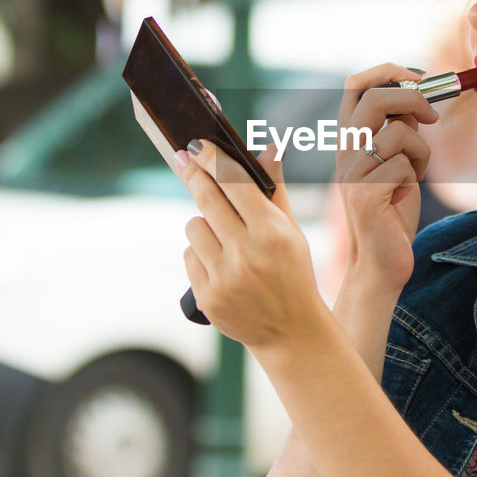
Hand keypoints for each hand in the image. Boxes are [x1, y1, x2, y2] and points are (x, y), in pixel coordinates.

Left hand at [176, 138, 325, 351]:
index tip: (197, 145)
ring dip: (203, 225)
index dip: (212, 159)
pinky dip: (199, 255)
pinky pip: (189, 257)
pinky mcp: (208, 297)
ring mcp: (225, 276)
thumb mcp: (292, 231)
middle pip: (206, 199)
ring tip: (222, 237)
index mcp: (271, 231)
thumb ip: (274, 189)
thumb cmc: (293, 273)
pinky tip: (220, 265)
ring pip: (193, 227)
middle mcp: (246, 252)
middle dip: (194, 174)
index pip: (233, 183)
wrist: (291, 331)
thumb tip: (269, 147)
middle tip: (183, 159)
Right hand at [334, 63, 438, 293]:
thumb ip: (401, 127)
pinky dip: (416, 175)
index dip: (390, 71)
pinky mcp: (365, 195)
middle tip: (433, 116)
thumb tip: (418, 93)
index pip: (356, 83)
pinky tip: (404, 195)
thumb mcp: (399, 159)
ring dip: (421, 151)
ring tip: (414, 173)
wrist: (382, 260)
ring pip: (398, 132)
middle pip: (375, 95)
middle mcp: (344, 149)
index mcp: (350, 136)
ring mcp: (351, 172)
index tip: (421, 80)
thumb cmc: (392, 209)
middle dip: (414, 97)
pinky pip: (404, 165)